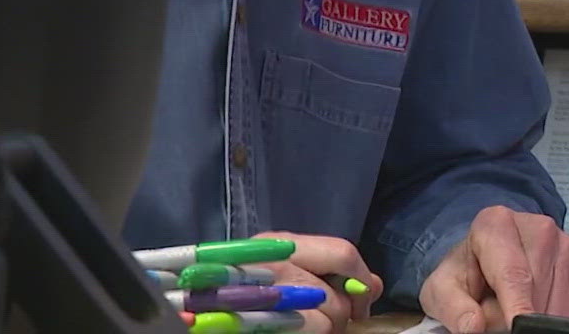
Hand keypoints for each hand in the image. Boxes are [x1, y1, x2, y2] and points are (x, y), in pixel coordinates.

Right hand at [252, 232, 384, 333]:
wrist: (194, 308)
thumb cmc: (241, 291)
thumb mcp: (284, 272)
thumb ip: (328, 270)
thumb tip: (374, 285)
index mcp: (278, 244)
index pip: (343, 253)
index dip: (360, 280)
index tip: (360, 303)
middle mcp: (273, 264)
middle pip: (337, 293)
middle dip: (344, 313)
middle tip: (329, 324)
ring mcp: (266, 294)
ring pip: (330, 317)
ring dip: (327, 329)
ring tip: (304, 327)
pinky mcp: (268, 320)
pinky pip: (315, 329)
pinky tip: (295, 331)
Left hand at [419, 207, 568, 333]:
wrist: (489, 256)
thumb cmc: (469, 272)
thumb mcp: (444, 288)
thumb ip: (454, 307)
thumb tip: (473, 326)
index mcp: (496, 224)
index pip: (513, 275)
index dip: (518, 308)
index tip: (518, 326)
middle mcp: (539, 227)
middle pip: (537, 293)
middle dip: (518, 317)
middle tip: (499, 313)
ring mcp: (567, 243)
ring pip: (561, 303)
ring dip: (541, 317)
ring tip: (517, 305)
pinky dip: (563, 316)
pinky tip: (542, 305)